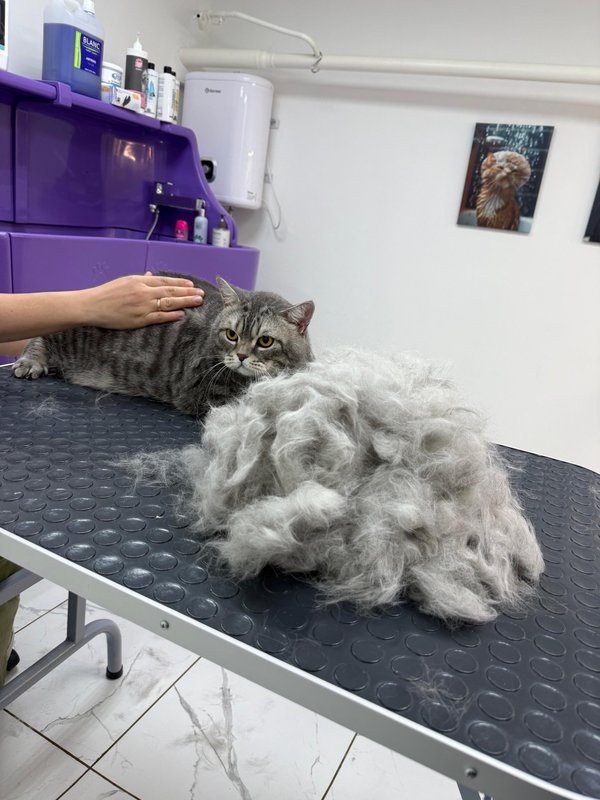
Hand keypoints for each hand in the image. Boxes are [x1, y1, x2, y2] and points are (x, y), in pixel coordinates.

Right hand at [82, 272, 204, 328]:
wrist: (91, 306)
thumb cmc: (106, 293)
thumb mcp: (124, 281)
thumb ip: (140, 279)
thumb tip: (151, 275)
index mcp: (139, 281)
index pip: (165, 281)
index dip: (180, 283)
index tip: (192, 284)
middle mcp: (143, 292)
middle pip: (170, 291)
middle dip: (188, 292)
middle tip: (201, 293)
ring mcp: (142, 306)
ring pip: (168, 303)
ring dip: (185, 302)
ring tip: (197, 302)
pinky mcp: (139, 319)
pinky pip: (159, 317)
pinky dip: (172, 315)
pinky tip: (182, 314)